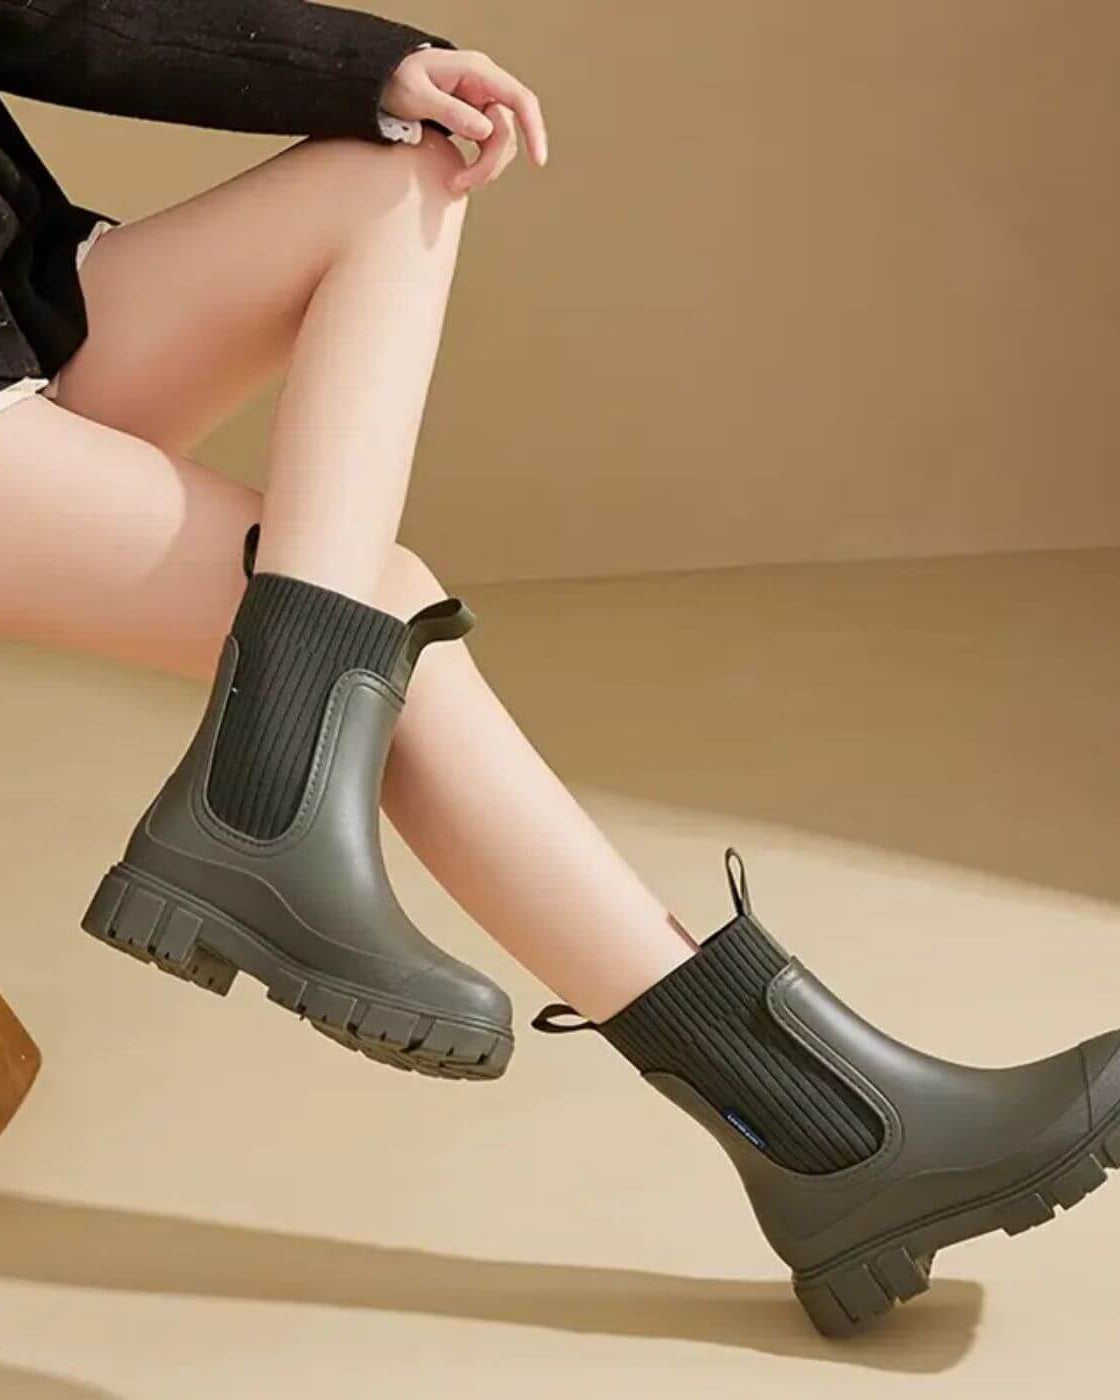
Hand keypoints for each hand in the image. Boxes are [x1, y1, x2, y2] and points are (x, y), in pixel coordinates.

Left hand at [382, 48, 547, 191]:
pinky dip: (477, 166)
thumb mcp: (415, 95)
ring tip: (455, 184)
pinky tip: (459, 176)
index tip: (538, 161)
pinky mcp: (475, 118)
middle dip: (490, 164)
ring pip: (499, 144)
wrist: (382, 80)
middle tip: (461, 185)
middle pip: (507, 131)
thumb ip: (449, 111)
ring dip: (483, 170)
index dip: (534, 129)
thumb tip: (485, 131)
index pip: (519, 99)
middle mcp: (485, 86)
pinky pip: (488, 147)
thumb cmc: (395, 81)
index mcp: (477, 72)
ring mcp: (482, 102)